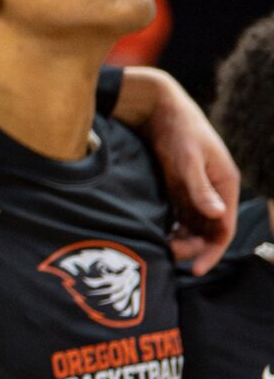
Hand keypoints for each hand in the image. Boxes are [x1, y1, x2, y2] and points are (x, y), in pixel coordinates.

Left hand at [116, 66, 236, 272]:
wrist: (157, 108)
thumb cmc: (177, 130)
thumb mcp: (189, 159)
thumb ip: (200, 187)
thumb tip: (217, 214)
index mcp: (226, 184)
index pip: (225, 228)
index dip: (212, 251)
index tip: (195, 270)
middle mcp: (214, 190)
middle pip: (209, 231)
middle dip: (192, 248)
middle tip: (167, 255)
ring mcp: (196, 189)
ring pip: (193, 226)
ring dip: (180, 240)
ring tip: (158, 248)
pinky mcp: (179, 187)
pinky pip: (179, 216)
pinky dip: (170, 228)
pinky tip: (153, 235)